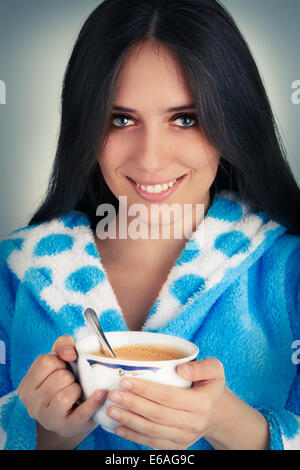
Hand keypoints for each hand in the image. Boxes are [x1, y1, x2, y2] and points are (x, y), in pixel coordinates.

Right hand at [18, 335, 106, 437]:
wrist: (71, 416)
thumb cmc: (65, 383)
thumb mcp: (60, 361)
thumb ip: (63, 345)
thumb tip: (70, 352)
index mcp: (27, 384)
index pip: (45, 361)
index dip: (60, 361)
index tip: (63, 368)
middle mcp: (32, 403)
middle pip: (59, 377)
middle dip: (70, 376)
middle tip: (69, 383)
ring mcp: (47, 417)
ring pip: (67, 393)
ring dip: (77, 389)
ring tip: (76, 393)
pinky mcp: (66, 427)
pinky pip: (81, 412)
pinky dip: (93, 402)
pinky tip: (100, 394)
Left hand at [106, 358, 224, 449]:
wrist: (216, 412)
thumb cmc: (210, 385)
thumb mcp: (215, 370)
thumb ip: (200, 366)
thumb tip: (181, 369)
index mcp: (201, 403)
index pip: (168, 396)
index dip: (145, 389)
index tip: (126, 381)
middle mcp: (193, 423)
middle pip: (157, 414)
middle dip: (132, 404)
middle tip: (113, 394)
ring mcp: (185, 437)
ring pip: (152, 430)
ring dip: (129, 421)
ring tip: (111, 410)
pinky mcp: (177, 446)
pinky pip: (153, 442)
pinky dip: (134, 436)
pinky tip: (119, 428)